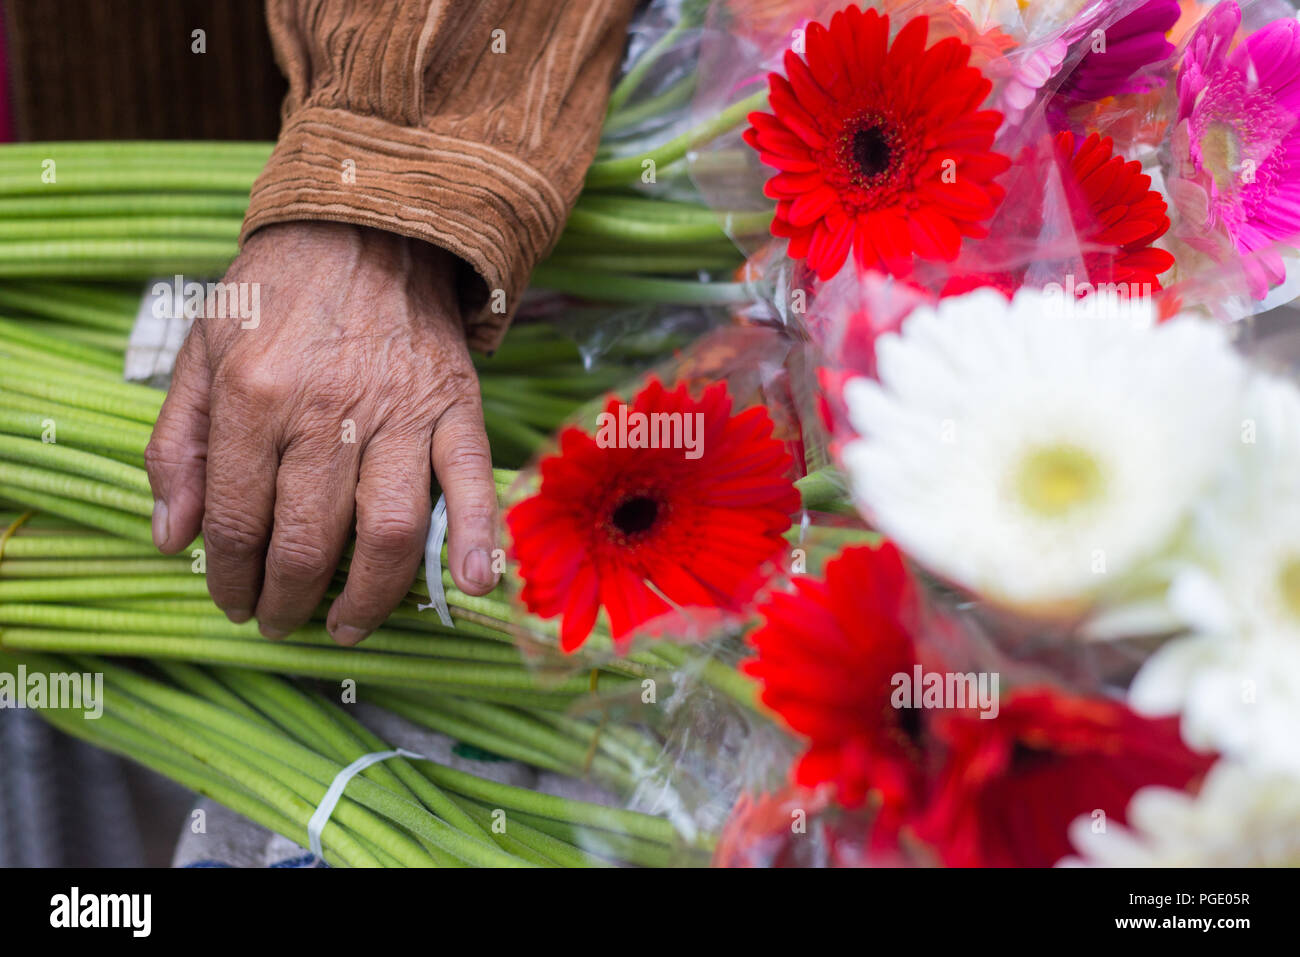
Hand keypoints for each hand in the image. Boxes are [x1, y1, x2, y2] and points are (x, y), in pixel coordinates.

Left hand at [145, 221, 499, 643]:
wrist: (369, 223)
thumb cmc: (279, 291)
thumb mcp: (202, 348)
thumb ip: (176, 443)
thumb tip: (170, 537)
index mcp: (253, 394)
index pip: (236, 518)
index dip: (230, 577)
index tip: (233, 601)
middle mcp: (325, 409)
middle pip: (308, 539)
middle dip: (288, 600)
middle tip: (281, 621)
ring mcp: (399, 411)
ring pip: (387, 530)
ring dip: (367, 597)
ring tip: (347, 625)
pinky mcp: (454, 406)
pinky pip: (471, 482)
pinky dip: (476, 538)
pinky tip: (469, 586)